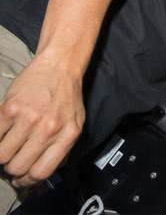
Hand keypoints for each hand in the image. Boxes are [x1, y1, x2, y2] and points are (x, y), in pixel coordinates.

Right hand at [0, 57, 84, 186]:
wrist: (60, 66)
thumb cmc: (66, 96)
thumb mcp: (75, 123)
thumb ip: (63, 147)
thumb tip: (45, 171)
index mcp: (67, 135)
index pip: (42, 172)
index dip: (27, 181)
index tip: (21, 180)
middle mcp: (48, 129)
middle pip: (19, 167)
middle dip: (12, 169)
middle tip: (11, 162)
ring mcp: (28, 118)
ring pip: (2, 155)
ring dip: (1, 155)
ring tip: (7, 147)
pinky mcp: (10, 108)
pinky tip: (1, 135)